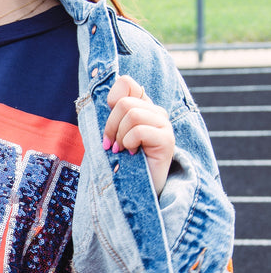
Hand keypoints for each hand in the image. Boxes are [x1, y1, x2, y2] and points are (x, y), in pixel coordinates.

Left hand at [103, 74, 174, 196]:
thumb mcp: (112, 135)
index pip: (126, 82)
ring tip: (123, 151)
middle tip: (112, 145)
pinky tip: (132, 154)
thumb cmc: (122, 163)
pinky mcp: (167, 140)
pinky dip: (129, 143)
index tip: (111, 124)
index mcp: (142, 107)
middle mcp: (155, 112)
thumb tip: (106, 93)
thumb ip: (111, 115)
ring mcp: (164, 125)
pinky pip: (139, 131)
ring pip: (132, 114)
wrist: (138, 190)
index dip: (112, 98)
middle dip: (111, 126)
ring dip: (120, 136)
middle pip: (124, 102)